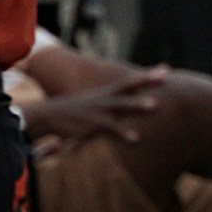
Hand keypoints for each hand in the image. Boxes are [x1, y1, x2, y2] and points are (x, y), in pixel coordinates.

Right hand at [24, 74, 168, 144]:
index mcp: (104, 95)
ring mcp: (97, 110)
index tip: (166, 70)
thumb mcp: (91, 107)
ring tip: (155, 107)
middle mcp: (103, 99)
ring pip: (121, 105)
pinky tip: (136, 140)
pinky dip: (123, 134)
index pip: (128, 83)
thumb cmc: (70, 115)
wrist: (45, 116)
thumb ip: (108, 108)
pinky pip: (109, 128)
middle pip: (127, 87)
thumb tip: (121, 113)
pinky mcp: (91, 125)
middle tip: (165, 77)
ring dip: (137, 105)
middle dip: (146, 81)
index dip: (146, 77)